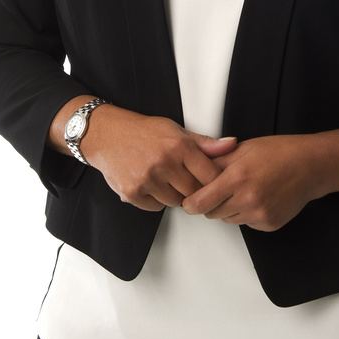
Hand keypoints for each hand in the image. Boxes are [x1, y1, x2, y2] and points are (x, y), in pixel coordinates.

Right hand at [83, 105, 239, 212]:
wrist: (107, 135)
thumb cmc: (143, 132)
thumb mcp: (176, 130)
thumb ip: (205, 143)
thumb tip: (231, 145)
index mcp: (179, 146)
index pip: (210, 176)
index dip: (214, 182)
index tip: (212, 182)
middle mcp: (164, 163)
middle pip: (194, 193)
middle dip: (194, 190)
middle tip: (187, 180)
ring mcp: (148, 179)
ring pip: (175, 202)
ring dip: (175, 195)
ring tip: (167, 179)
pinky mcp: (133, 192)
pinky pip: (156, 207)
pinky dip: (156, 200)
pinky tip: (152, 185)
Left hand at [179, 134, 318, 231]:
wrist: (311, 167)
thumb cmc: (279, 152)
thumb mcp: (243, 148)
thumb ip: (216, 161)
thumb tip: (193, 170)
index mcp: (237, 178)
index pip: (199, 203)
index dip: (190, 202)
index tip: (189, 199)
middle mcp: (247, 200)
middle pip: (211, 214)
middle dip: (210, 203)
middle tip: (219, 189)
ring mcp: (259, 215)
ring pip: (228, 219)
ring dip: (228, 209)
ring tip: (242, 190)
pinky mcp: (268, 224)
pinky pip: (245, 223)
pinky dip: (245, 213)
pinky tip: (257, 197)